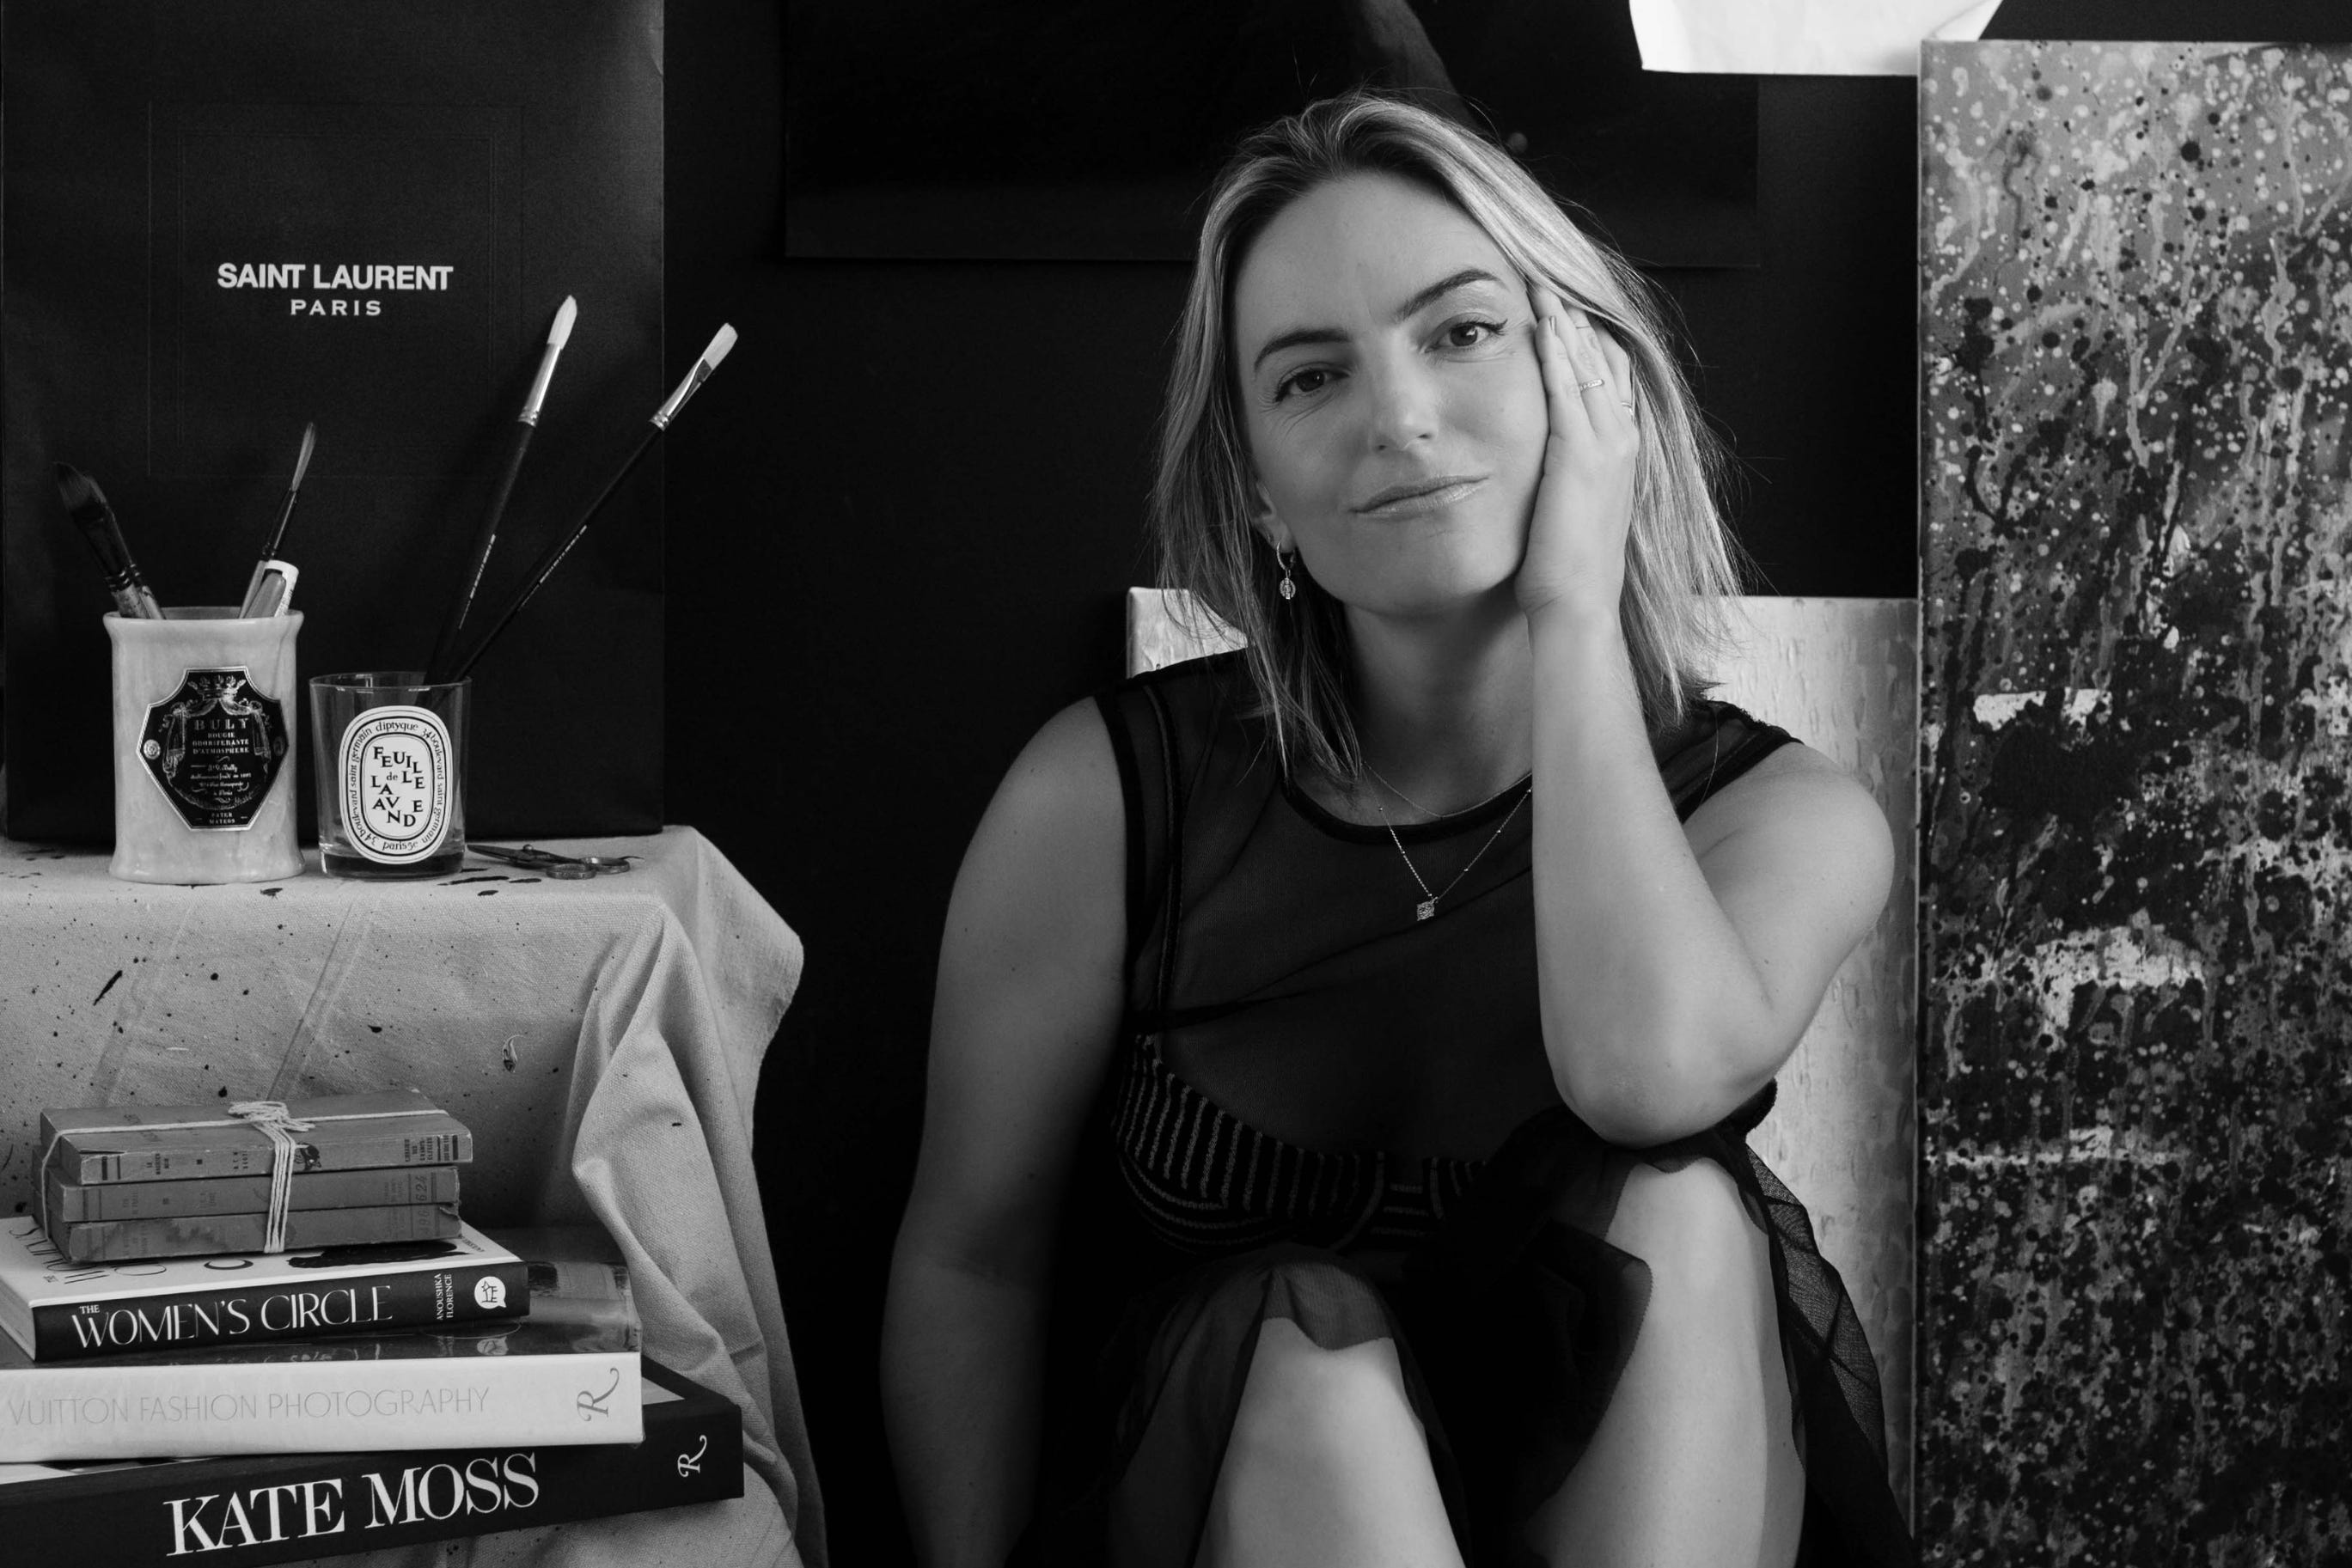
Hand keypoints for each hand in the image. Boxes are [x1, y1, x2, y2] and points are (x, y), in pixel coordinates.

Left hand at [1516, 284, 1638, 623]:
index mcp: (1623, 450)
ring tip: (1542, 282)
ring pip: (1589, 364)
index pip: (1613, 375)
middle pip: (1606, 357)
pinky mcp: (1579, 453)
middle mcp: (1623, 438)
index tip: (1568, 307)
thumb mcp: (1574, 508)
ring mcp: (1606, 443)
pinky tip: (1541, 323)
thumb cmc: (1569, 568)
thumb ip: (1568, 475)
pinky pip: (1569, 388)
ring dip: (1566, 321)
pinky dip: (1557, 352)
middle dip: (1578, 317)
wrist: (1580, 603)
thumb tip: (1549, 463)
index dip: (1592, 338)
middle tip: (1550, 276)